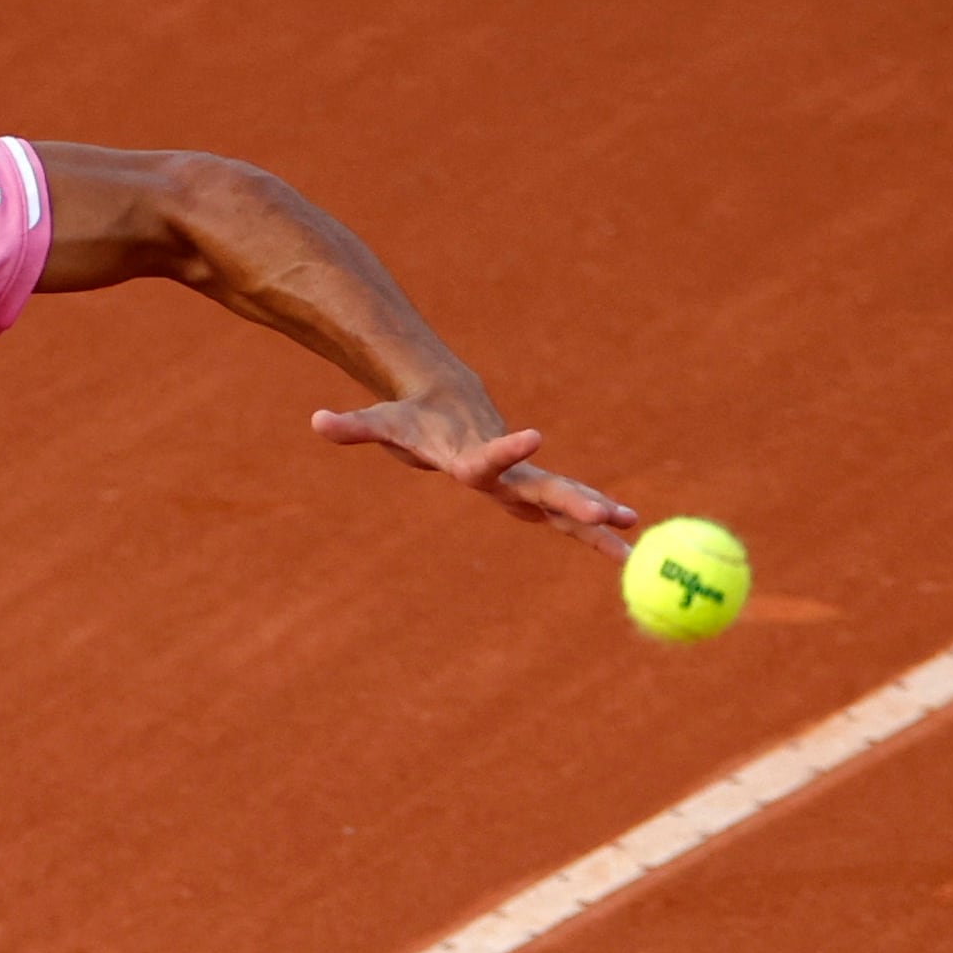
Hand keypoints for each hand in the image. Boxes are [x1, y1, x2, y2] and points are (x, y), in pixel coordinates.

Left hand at [309, 398, 641, 557]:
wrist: (449, 399)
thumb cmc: (413, 418)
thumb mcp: (382, 424)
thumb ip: (354, 426)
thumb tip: (316, 420)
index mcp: (471, 457)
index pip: (489, 458)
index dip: (508, 449)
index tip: (537, 435)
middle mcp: (506, 472)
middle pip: (546, 490)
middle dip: (579, 503)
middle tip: (614, 514)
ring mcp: (523, 484)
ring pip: (566, 506)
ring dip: (600, 523)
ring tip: (636, 539)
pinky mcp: (532, 495)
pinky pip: (567, 520)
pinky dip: (594, 535)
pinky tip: (626, 552)